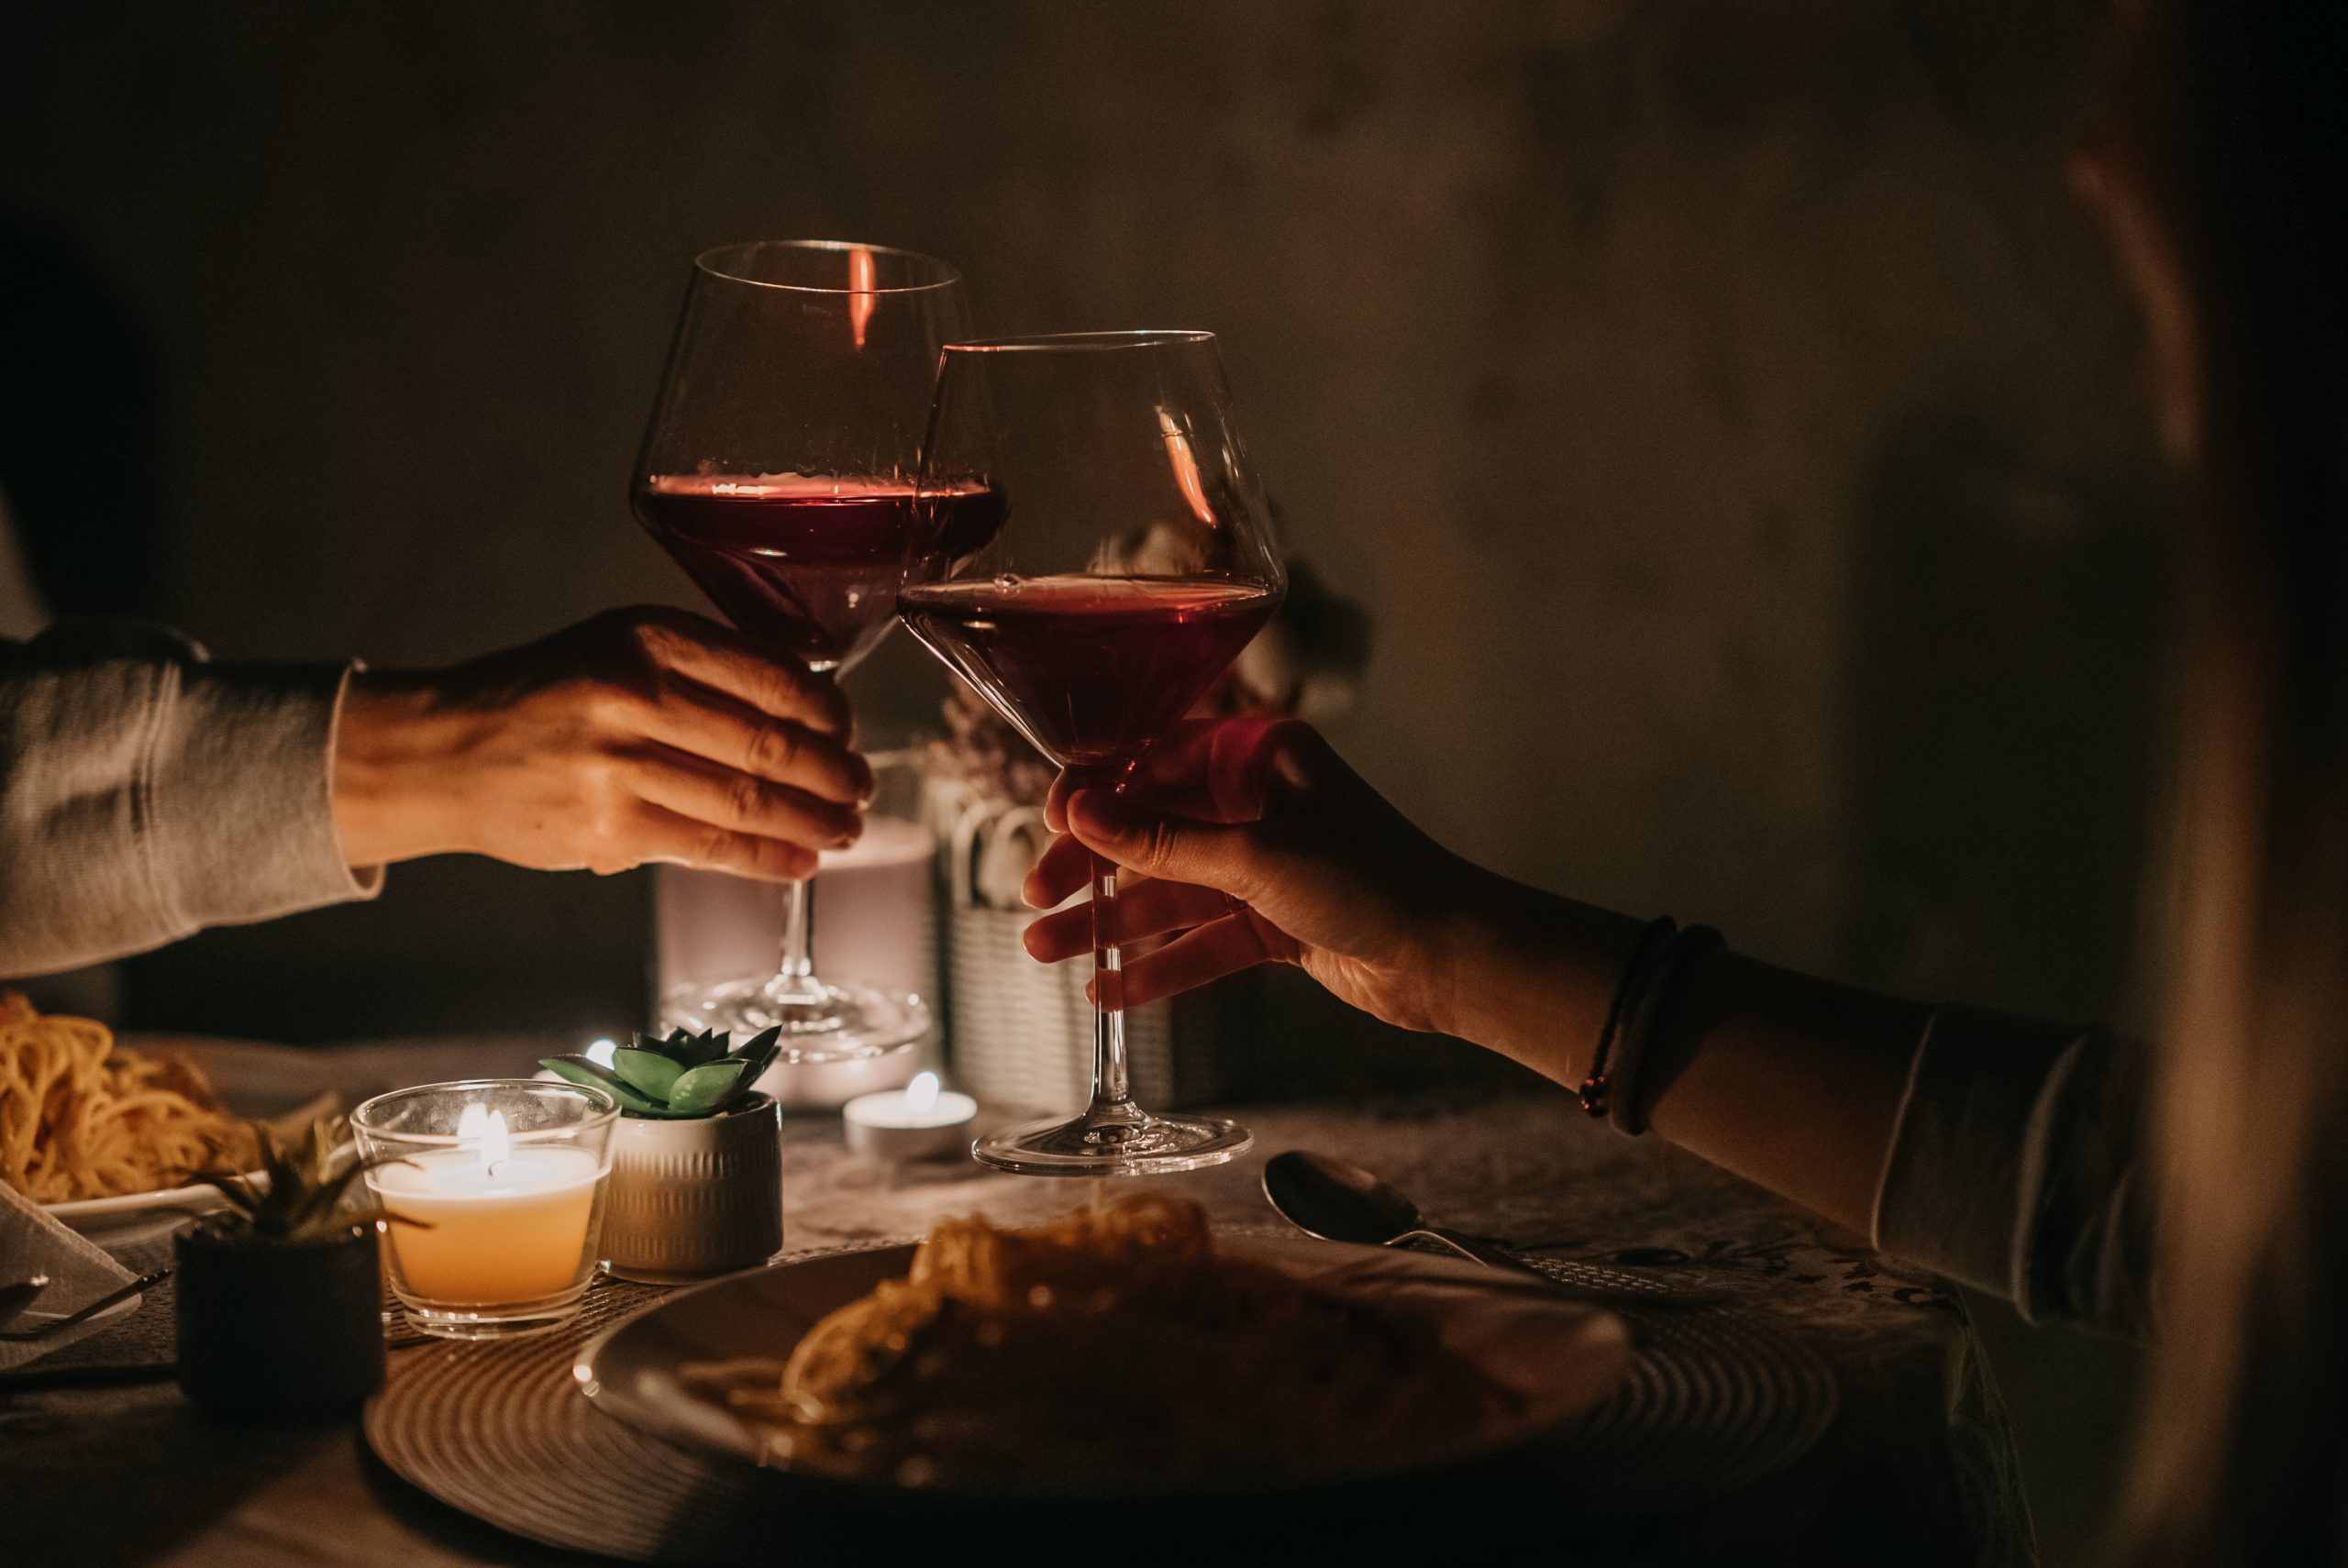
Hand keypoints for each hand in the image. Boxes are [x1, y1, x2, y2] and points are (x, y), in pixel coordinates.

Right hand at [331, 606, 872, 880]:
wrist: (449, 751)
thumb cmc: (549, 695)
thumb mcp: (620, 646)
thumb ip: (706, 667)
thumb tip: (811, 708)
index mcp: (648, 637)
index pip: (774, 676)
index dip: (830, 713)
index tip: (849, 730)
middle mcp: (635, 696)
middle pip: (770, 743)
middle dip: (833, 774)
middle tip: (862, 788)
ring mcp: (621, 767)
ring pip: (749, 801)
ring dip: (812, 821)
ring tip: (846, 829)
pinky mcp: (610, 831)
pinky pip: (712, 848)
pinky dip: (768, 858)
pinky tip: (800, 860)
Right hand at [1020, 718, 1495, 1033]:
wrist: (1449, 957)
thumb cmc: (1372, 881)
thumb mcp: (1255, 857)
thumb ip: (1162, 841)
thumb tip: (1080, 811)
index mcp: (1260, 757)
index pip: (1157, 763)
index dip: (1098, 794)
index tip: (1048, 823)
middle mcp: (1258, 806)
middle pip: (1153, 832)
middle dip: (1093, 868)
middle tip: (1034, 897)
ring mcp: (1266, 868)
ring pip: (1169, 893)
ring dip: (1110, 923)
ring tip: (1042, 950)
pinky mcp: (1274, 924)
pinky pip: (1200, 942)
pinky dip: (1157, 965)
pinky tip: (1107, 989)